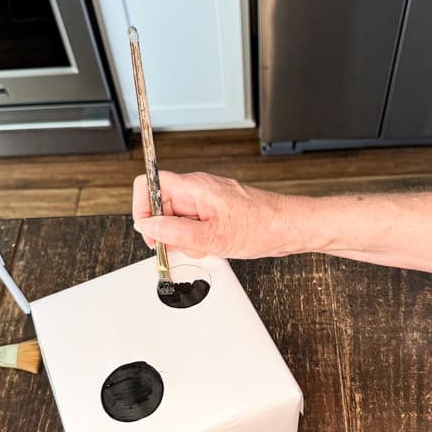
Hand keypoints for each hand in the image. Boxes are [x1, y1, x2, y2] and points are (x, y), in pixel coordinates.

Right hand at [132, 171, 299, 258]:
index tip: (150, 232)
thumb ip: (174, 232)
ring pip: (177, 218)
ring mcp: (206, 201)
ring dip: (184, 239)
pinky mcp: (215, 212)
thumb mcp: (212, 237)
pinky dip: (197, 240)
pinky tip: (213, 246)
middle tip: (182, 247)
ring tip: (205, 246)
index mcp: (194, 187)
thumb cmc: (261, 226)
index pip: (149, 184)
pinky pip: (193, 225)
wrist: (289, 228)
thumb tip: (148, 226)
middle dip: (166, 230)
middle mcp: (198, 190)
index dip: (142, 208)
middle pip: (161, 205)